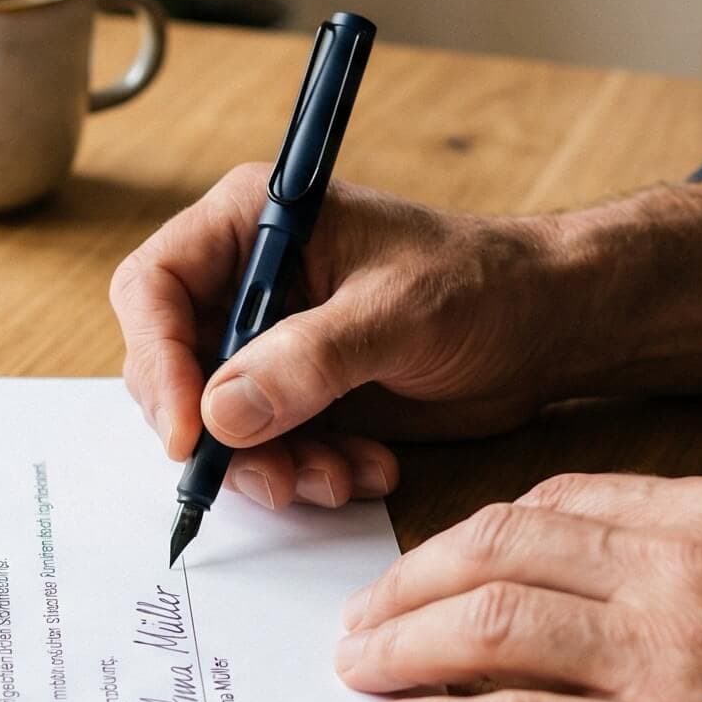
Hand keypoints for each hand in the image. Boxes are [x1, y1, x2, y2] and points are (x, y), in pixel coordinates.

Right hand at [109, 164, 568, 510]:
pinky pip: (262, 450)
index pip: (154, 288)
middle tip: (277, 475)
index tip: (190, 433)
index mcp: (252, 223)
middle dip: (218, 434)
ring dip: (267, 466)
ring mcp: (267, 343)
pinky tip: (364, 472)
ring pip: (213, 423)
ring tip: (339, 478)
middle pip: (170, 367)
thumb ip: (309, 360)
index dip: (158, 361)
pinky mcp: (295, 396)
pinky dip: (304, 473)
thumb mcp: (398, 315)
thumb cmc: (483, 285)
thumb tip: (220, 413)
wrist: (546, 327)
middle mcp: (244, 281)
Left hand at [335, 472, 701, 701]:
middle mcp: (680, 568)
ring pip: (486, 627)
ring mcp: (667, 660)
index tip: (437, 569)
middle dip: (411, 585)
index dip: (473, 538)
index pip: (556, 501)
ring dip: (402, 652)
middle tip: (362, 621)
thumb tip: (626, 575)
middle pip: (497, 549)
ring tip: (360, 676)